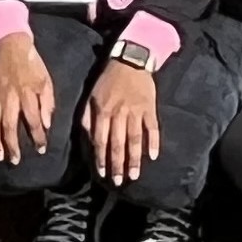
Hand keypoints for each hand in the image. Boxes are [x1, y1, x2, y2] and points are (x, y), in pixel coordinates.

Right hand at [0, 31, 51, 163]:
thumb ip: (47, 103)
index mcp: (28, 95)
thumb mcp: (46, 81)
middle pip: (10, 126)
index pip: (33, 121)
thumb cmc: (32, 65)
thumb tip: (46, 124)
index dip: (37, 137)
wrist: (12, 45)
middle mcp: (10, 98)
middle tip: (15, 161)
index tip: (40, 149)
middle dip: (13, 145)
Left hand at [81, 58, 160, 186]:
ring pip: (135, 139)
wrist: (131, 60)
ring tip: (134, 175)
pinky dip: (154, 142)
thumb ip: (87, 118)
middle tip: (118, 181)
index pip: (101, 139)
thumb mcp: (91, 96)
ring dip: (135, 159)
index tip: (102, 174)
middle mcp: (119, 113)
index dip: (101, 158)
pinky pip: (152, 128)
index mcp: (103, 111)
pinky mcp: (150, 108)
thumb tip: (89, 140)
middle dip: (117, 164)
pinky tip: (153, 156)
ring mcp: (136, 111)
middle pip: (118, 143)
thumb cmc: (108, 80)